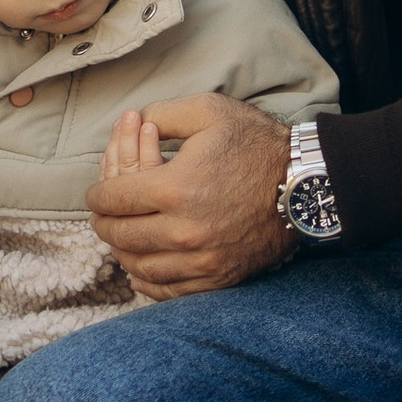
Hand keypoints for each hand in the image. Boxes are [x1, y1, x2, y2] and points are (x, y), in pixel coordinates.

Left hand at [87, 93, 293, 296]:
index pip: (112, 199)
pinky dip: (148, 282)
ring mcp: (202, 259)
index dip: (97, 195)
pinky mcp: (219, 277)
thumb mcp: (209, 111)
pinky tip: (141, 269)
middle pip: (121, 235)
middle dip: (104, 223)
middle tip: (103, 216)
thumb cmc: (257, 144)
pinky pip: (169, 290)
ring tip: (121, 238)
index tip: (97, 194)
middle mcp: (184, 230)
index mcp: (174, 187)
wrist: (305, 185)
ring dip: (123, 253)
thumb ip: (162, 113)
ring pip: (140, 266)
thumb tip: (132, 122)